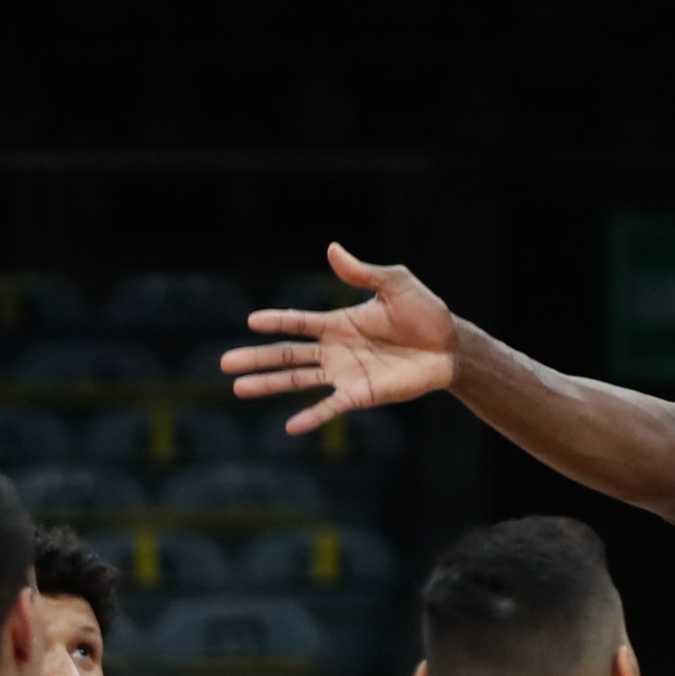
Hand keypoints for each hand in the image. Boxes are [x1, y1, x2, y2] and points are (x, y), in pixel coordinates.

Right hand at [222, 244, 458, 434]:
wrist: (450, 346)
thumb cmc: (425, 312)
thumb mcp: (396, 284)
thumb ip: (363, 272)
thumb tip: (332, 248)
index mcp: (339, 322)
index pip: (299, 322)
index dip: (277, 321)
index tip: (250, 321)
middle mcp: (336, 349)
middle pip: (288, 354)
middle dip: (256, 358)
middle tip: (224, 363)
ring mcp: (345, 374)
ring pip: (298, 380)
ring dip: (269, 385)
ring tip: (238, 389)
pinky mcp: (360, 394)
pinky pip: (331, 407)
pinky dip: (311, 417)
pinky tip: (290, 427)